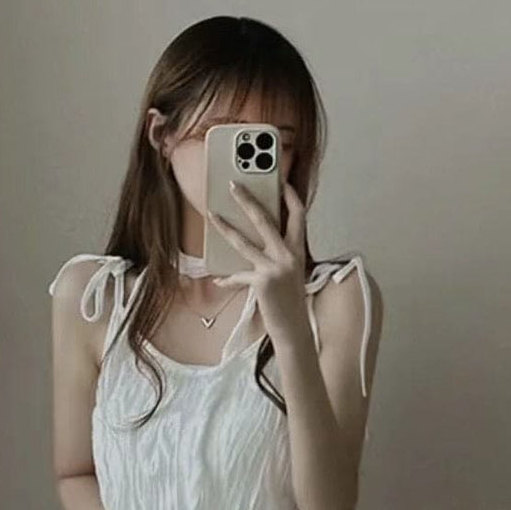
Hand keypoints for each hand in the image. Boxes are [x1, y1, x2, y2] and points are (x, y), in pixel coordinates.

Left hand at [206, 180, 311, 346]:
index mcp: (298, 250)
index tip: (282, 182)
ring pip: (243, 242)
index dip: (290, 197)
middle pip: (265, 220)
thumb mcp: (290, 272)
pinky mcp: (261, 282)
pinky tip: (218, 279)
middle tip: (233, 186)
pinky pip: (237, 275)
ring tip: (212, 215)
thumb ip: (279, 253)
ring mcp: (274, 268)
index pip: (298, 215)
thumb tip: (255, 238)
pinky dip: (227, 279)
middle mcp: (288, 255)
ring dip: (225, 227)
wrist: (293, 327)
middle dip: (247, 200)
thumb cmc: (289, 300)